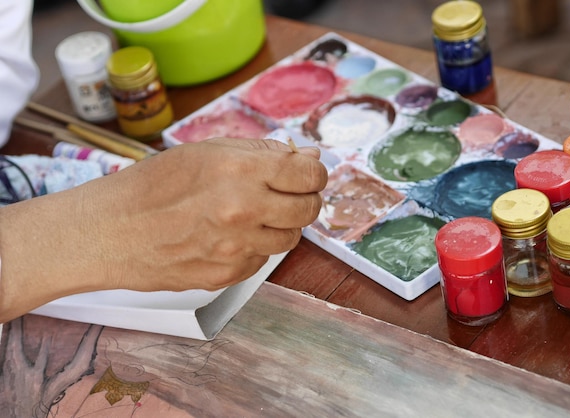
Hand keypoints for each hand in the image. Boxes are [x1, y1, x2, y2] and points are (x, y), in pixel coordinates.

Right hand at [0, 138, 327, 321]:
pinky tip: (229, 236)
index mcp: (240, 169)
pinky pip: (262, 260)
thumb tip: (307, 156)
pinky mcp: (228, 274)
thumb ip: (262, 153)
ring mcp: (237, 247)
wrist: (112, 231)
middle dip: (305, 199)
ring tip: (254, 215)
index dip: (314, 173)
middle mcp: (244, 209)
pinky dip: (255, 246)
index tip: (307, 174)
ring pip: (290, 239)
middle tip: (289, 194)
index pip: (310, 174)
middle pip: (309, 209)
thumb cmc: (153, 185)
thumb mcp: (206, 150)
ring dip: (281, 225)